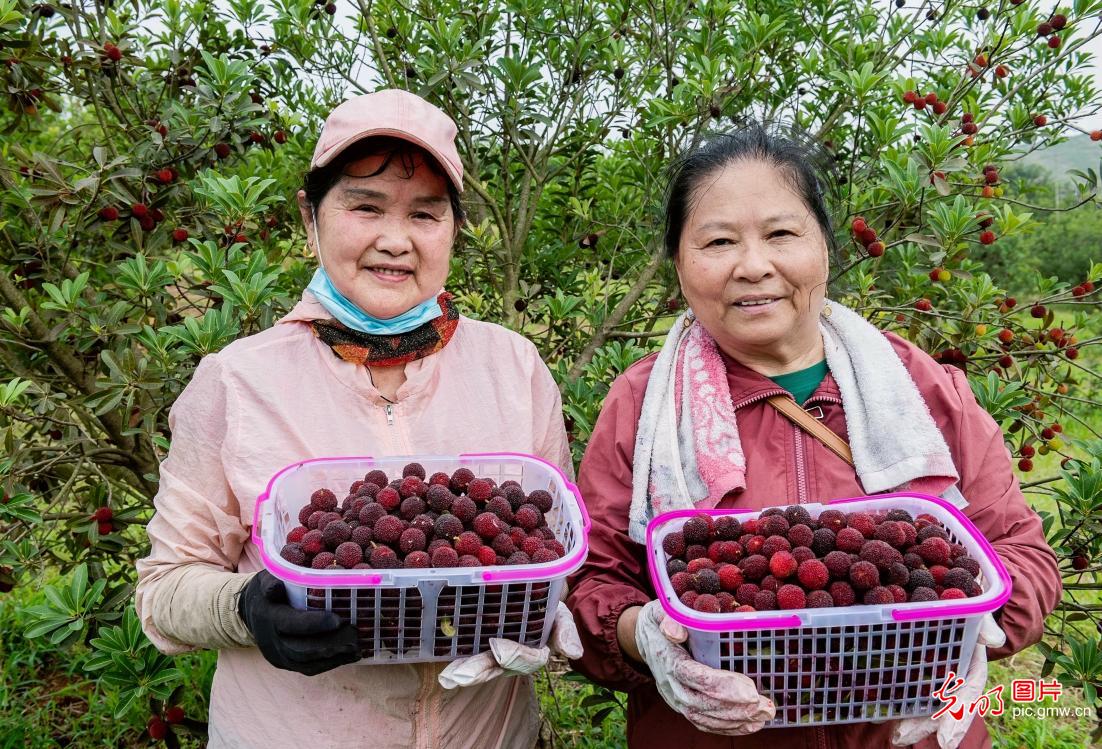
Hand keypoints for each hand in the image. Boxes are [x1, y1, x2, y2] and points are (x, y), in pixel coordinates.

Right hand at [237, 570, 359, 675]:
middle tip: (355, 635)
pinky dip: (330, 664)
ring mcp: (278, 656)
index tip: (339, 620)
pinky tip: (348, 656)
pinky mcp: (286, 664)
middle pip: (302, 649)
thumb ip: (271, 583)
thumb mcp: (266, 580)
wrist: (250, 612)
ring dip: (334, 657)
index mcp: (269, 617)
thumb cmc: (266, 591)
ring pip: (307, 663)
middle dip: (331, 644)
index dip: (315, 623)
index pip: (292, 624)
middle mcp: (272, 642)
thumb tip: (276, 587)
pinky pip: (308, 668)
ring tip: (356, 648)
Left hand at [438, 602, 582, 688]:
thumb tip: (573, 653)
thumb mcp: (560, 616)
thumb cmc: (547, 608)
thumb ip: (565, 631)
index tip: (498, 649)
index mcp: (534, 651)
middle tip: (459, 676)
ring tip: (446, 677)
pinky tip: (439, 659)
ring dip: (463, 671)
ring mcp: (493, 653)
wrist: (531, 595)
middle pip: (496, 666)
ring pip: (479, 663)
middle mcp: (512, 657)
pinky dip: (453, 656)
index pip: (527, 657)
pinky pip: (466, 651)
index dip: (513, 654)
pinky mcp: (477, 644)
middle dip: (478, 671)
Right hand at [633, 600, 773, 734]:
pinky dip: (728, 727)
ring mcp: (675, 699)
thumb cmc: (657, 622)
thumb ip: (667, 617)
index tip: (751, 689)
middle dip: (737, 708)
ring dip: (736, 721)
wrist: (642, 640)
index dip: (724, 686)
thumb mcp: (660, 611)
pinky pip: (704, 723)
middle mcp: (670, 685)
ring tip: (764, 716)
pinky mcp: (682, 707)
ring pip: (705, 718)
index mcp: (668, 660)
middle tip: (766, 706)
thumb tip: (677, 631)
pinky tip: (750, 724)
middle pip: (703, 704)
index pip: (696, 678)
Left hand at [890, 613, 1005, 747]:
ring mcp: (934, 671)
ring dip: (909, 718)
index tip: (946, 742)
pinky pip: (906, 682)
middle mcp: (953, 674)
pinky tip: (881, 710)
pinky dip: (896, 696)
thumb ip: (986, 625)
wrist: (952, 589)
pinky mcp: (914, 663)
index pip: (965, 696)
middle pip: (940, 705)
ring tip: (894, 735)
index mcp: (971, 666)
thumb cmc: (968, 603)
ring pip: (923, 699)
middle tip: (902, 738)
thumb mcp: (979, 611)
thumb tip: (993, 640)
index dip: (956, 719)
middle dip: (924, 725)